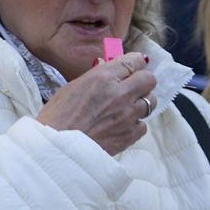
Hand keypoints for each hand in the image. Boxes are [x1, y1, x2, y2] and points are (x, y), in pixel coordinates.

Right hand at [35, 52, 156, 156]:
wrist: (59, 148)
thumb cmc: (58, 116)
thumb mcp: (72, 87)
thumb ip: (95, 77)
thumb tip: (107, 68)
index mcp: (103, 78)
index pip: (133, 61)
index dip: (135, 62)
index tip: (134, 64)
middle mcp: (121, 94)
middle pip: (149, 79)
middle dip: (143, 80)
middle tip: (133, 85)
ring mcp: (128, 115)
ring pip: (151, 102)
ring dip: (141, 101)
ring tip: (127, 106)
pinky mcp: (131, 135)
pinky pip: (143, 124)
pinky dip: (135, 123)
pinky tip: (122, 124)